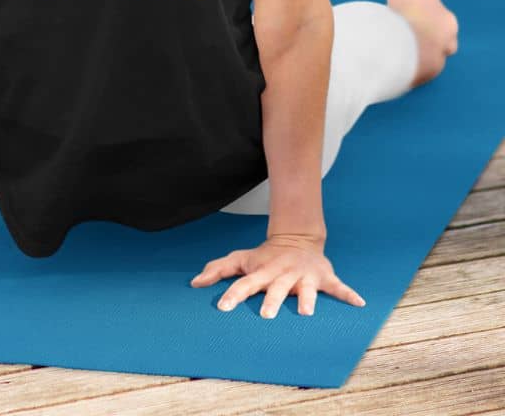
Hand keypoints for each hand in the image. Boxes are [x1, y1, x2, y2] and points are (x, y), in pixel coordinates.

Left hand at [190, 235, 364, 317]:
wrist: (297, 238)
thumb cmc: (265, 257)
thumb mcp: (241, 259)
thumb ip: (218, 269)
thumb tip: (194, 283)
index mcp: (263, 272)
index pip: (244, 284)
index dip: (233, 295)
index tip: (222, 307)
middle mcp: (283, 274)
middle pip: (276, 289)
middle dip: (272, 301)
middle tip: (267, 316)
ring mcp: (304, 276)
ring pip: (306, 289)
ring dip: (307, 299)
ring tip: (307, 312)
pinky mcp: (324, 277)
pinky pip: (338, 286)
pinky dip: (349, 294)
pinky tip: (359, 303)